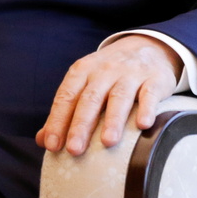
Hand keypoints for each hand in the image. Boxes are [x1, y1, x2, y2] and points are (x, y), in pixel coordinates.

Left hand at [36, 34, 181, 155]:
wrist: (146, 47)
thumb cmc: (109, 74)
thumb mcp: (85, 84)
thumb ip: (65, 112)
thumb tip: (43, 141)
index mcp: (82, 71)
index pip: (66, 96)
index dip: (58, 120)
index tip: (52, 145)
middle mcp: (104, 70)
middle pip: (90, 98)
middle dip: (81, 124)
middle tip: (74, 149)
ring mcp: (129, 73)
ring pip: (119, 97)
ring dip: (113, 120)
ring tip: (107, 142)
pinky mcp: (154, 79)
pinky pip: (149, 93)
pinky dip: (146, 108)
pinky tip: (142, 125)